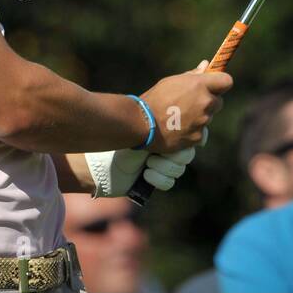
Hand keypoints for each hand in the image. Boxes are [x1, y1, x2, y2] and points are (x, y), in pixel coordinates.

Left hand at [84, 131, 206, 197]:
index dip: (189, 139)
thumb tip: (186, 110)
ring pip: (178, 169)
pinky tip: (145, 174)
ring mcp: (161, 165)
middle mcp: (165, 148)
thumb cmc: (122, 139)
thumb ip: (165, 121)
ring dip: (164, 167)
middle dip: (174, 154)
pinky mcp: (155, 181)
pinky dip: (159, 178)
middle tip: (159, 151)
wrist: (103, 163)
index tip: (185, 139)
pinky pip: (169, 182)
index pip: (189, 135)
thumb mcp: (144, 128)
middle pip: (187, 154)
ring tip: (148, 163)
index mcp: (165, 132)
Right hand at [139, 60, 231, 152]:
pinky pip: (200, 132)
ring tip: (179, 116)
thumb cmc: (155, 98)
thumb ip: (192, 75)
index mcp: (200, 85)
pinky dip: (192, 131)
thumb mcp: (172, 81)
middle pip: (219, 102)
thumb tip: (206, 65)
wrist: (141, 122)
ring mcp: (202, 121)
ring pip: (208, 117)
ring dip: (199, 116)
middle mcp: (205, 103)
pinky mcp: (197, 137)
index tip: (213, 85)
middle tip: (191, 103)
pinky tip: (178, 128)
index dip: (221, 83)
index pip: (227, 81)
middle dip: (208, 102)